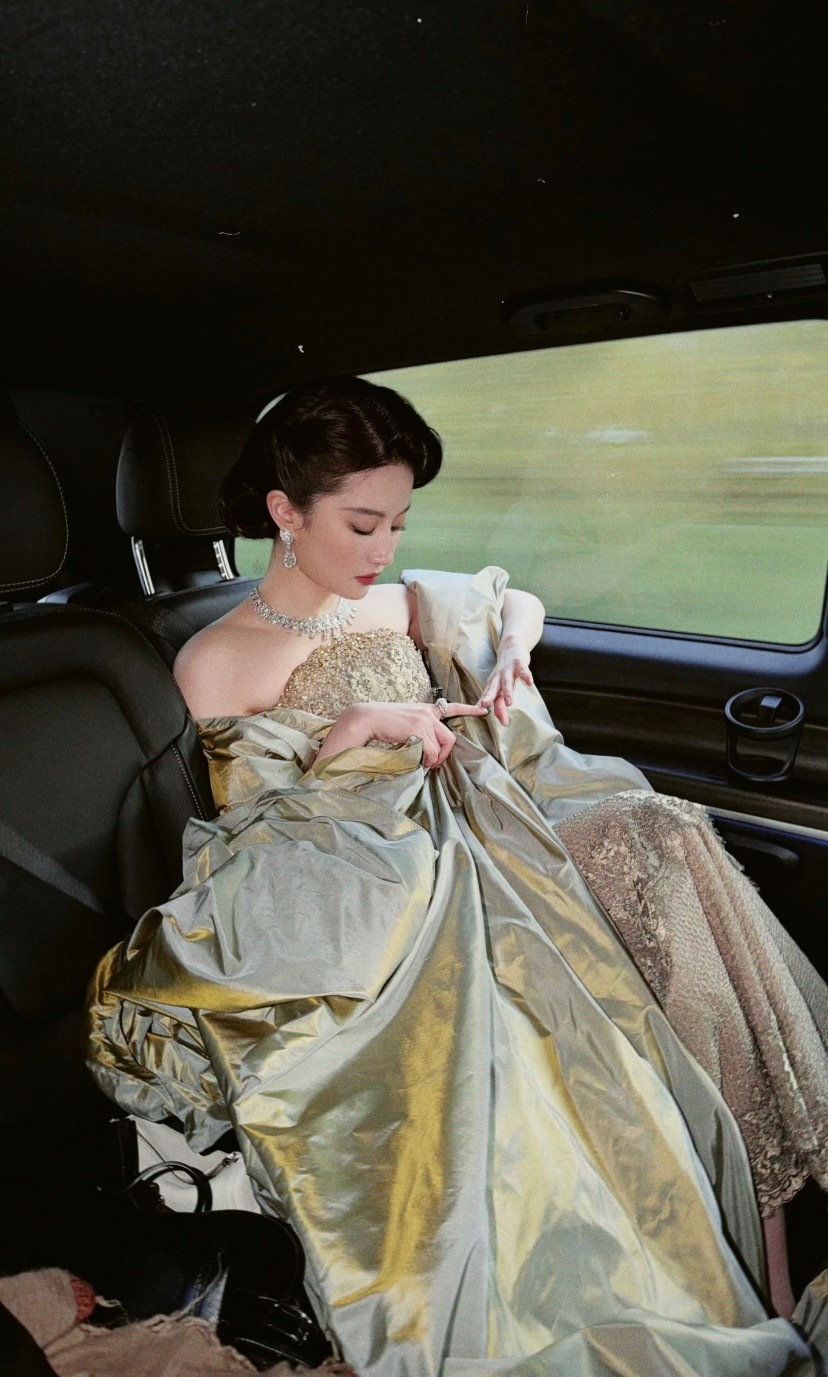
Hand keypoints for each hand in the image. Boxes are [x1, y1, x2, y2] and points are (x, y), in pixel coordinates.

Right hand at [315, 700, 487, 768]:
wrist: (365, 719)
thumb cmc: (380, 724)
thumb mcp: (403, 723)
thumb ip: (418, 731)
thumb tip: (428, 751)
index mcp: (424, 710)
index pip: (451, 707)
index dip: (469, 709)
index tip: (483, 710)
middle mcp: (428, 712)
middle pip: (450, 739)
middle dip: (444, 755)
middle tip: (432, 764)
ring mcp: (424, 720)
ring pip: (440, 748)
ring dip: (432, 760)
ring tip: (419, 762)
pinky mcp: (419, 728)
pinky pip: (431, 752)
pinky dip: (424, 760)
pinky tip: (414, 759)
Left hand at [478, 634, 532, 724]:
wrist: (511, 646)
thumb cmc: (505, 671)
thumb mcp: (501, 686)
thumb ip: (501, 703)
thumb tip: (502, 722)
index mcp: (493, 683)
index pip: (489, 697)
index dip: (486, 705)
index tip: (481, 714)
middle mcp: (499, 677)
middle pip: (493, 688)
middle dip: (488, 697)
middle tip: (484, 706)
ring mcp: (509, 670)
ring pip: (507, 681)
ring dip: (508, 691)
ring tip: (510, 702)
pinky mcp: (520, 663)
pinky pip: (524, 671)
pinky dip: (526, 676)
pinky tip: (530, 683)